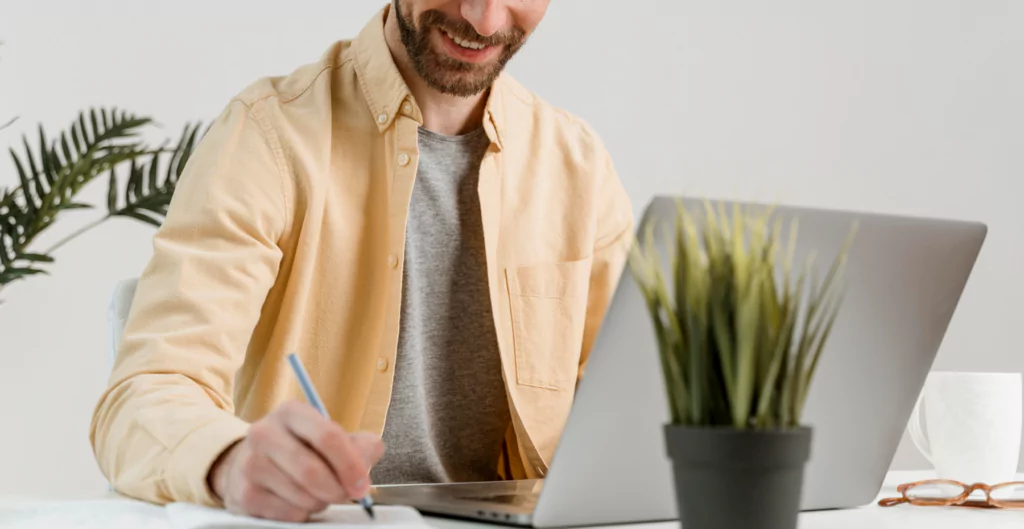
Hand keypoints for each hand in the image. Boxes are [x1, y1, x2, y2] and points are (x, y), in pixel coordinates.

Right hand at [209, 400, 384, 521]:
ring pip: (301, 496)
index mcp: (291, 412)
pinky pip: (288, 513)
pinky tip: (299, 500)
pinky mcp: (244, 493)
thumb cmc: (302, 447)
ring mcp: (250, 463)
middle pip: (311, 471)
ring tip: (319, 492)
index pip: (327, 436)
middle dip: (337, 490)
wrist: (254, 460)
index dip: (350, 465)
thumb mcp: (331, 435)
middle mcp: (265, 433)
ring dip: (321, 501)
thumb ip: (360, 445)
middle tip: (346, 494)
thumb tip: (365, 466)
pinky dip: (303, 512)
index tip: (362, 485)